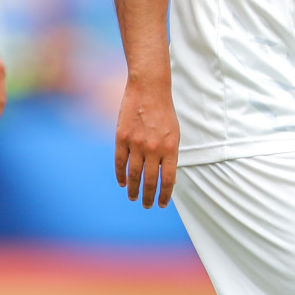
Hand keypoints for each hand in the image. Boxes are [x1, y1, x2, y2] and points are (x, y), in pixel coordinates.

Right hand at [114, 77, 178, 208]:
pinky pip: (119, 162)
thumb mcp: (174, 133)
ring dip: (134, 189)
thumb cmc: (164, 112)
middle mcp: (153, 149)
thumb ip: (170, 154)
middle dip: (148, 197)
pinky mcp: (121, 138)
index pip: (168, 180)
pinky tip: (122, 183)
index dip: (164, 195)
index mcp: (170, 148)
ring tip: (133, 197)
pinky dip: (120, 175)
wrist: (149, 89)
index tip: (161, 203)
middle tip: (147, 205)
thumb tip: (167, 177)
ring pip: (133, 175)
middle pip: (150, 181)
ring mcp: (136, 144)